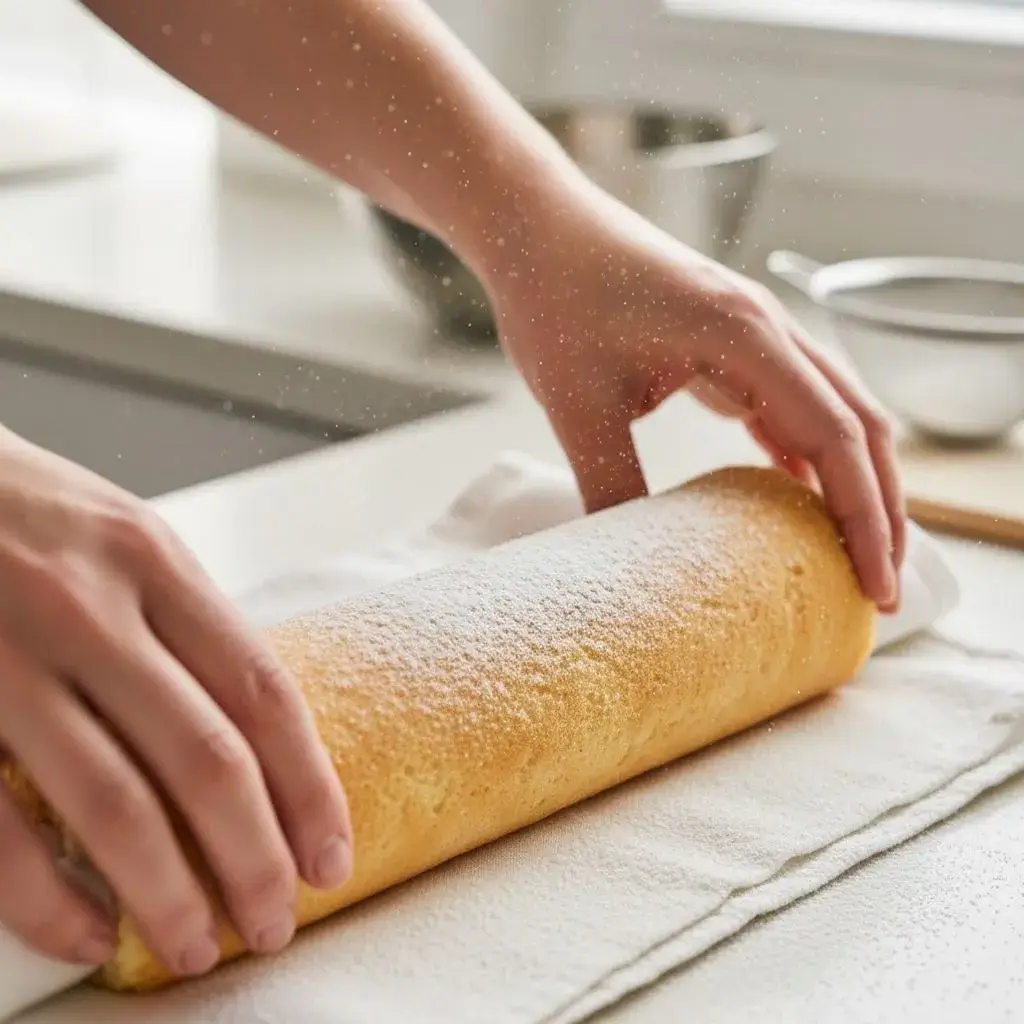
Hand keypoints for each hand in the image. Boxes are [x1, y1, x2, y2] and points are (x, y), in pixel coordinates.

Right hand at [0, 430, 351, 974]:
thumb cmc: (22, 512)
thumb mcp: (123, 538)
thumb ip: (182, 621)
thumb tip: (253, 725)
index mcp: (154, 562)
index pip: (262, 692)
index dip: (308, 786)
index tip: (331, 853)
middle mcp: (89, 610)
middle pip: (207, 758)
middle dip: (255, 857)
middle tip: (277, 921)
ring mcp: (7, 662)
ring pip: (114, 803)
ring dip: (170, 892)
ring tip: (202, 946)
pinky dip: (47, 897)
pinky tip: (92, 931)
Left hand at [490, 187, 904, 612]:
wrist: (537, 227)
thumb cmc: (555, 297)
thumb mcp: (578, 404)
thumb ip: (613, 484)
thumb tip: (635, 567)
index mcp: (744, 336)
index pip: (836, 437)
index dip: (865, 516)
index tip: (875, 583)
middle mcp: (768, 329)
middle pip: (858, 424)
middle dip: (882, 507)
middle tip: (880, 585)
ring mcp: (753, 332)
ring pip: (833, 411)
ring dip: (851, 480)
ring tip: (853, 551)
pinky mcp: (729, 341)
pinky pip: (788, 402)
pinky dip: (805, 453)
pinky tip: (799, 493)